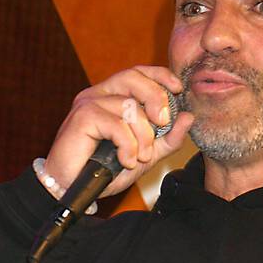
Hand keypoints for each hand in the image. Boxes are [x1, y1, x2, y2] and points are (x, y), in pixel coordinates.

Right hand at [43, 66, 194, 200]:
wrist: (73, 189)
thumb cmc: (103, 171)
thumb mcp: (145, 155)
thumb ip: (167, 139)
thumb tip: (189, 117)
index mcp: (112, 97)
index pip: (138, 73)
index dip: (160, 76)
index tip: (178, 89)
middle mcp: (99, 94)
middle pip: (133, 77)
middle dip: (155, 97)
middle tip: (163, 123)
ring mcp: (88, 103)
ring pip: (129, 106)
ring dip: (142, 136)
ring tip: (140, 158)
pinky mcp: (82, 117)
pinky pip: (117, 124)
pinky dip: (127, 146)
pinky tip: (126, 161)